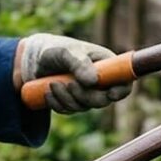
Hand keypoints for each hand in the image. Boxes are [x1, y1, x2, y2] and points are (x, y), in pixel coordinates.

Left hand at [17, 34, 135, 113]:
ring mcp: (88, 93)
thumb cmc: (55, 49)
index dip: (122, 90)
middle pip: (103, 100)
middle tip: (69, 84)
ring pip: (84, 107)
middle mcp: (100, 81)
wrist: (35, 59)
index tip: (111, 94)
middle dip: (85, 96)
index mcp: (107, 65)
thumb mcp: (66, 52)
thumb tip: (93, 81)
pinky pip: (70, 110)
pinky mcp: (74, 101)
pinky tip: (48, 92)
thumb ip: (79, 64)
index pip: (124, 82)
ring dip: (67, 98)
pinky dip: (58, 104)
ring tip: (52, 84)